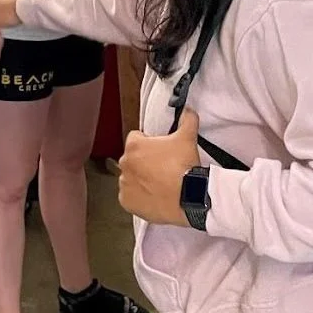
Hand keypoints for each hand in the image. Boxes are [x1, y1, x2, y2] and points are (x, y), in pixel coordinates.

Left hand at [118, 109, 200, 226]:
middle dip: (145, 161)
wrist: (188, 198)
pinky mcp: (126, 201)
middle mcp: (125, 163)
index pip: (136, 138)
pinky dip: (139, 196)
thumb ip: (187, 120)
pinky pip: (130, 196)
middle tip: (163, 167)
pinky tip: (154, 195)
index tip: (160, 150)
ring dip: (141, 178)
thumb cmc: (184, 168)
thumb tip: (188, 111)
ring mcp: (124, 183)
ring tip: (160, 183)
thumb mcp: (187, 138)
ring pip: (131, 177)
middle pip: (133, 158)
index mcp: (134, 145)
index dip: (150, 142)